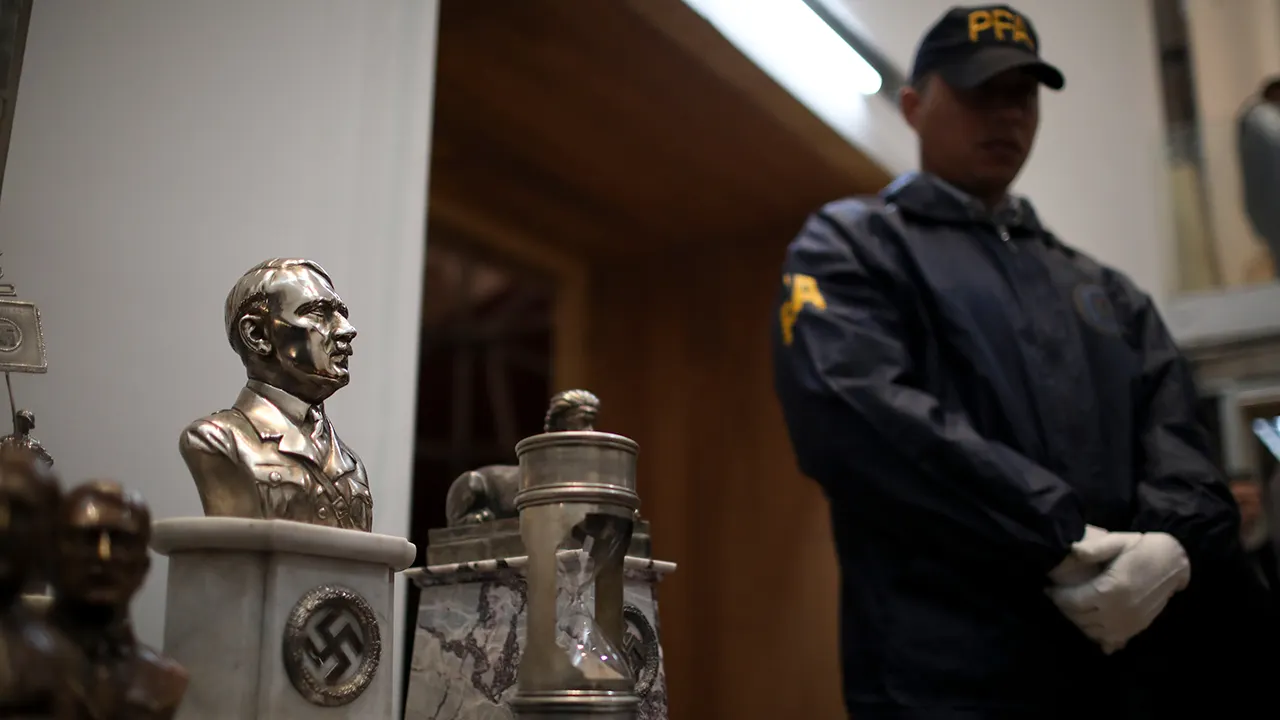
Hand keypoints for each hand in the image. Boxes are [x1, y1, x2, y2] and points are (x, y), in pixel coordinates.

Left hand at [1048, 532, 1190, 652]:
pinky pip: (1112, 640)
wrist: (1174, 562)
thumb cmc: (1142, 548)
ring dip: (1078, 622)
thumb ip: (1094, 548)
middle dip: (1064, 608)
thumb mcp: (1118, 541)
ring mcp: (1129, 622)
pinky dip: (1098, 636)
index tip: (1048, 589)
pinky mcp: (1137, 628)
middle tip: (1057, 598)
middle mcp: (1118, 611)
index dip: (1057, 596)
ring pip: (1093, 631)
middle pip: (1080, 618)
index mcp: (1110, 589)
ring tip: (1071, 607)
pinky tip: (1091, 626)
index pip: (1073, 601)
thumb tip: (1072, 550)